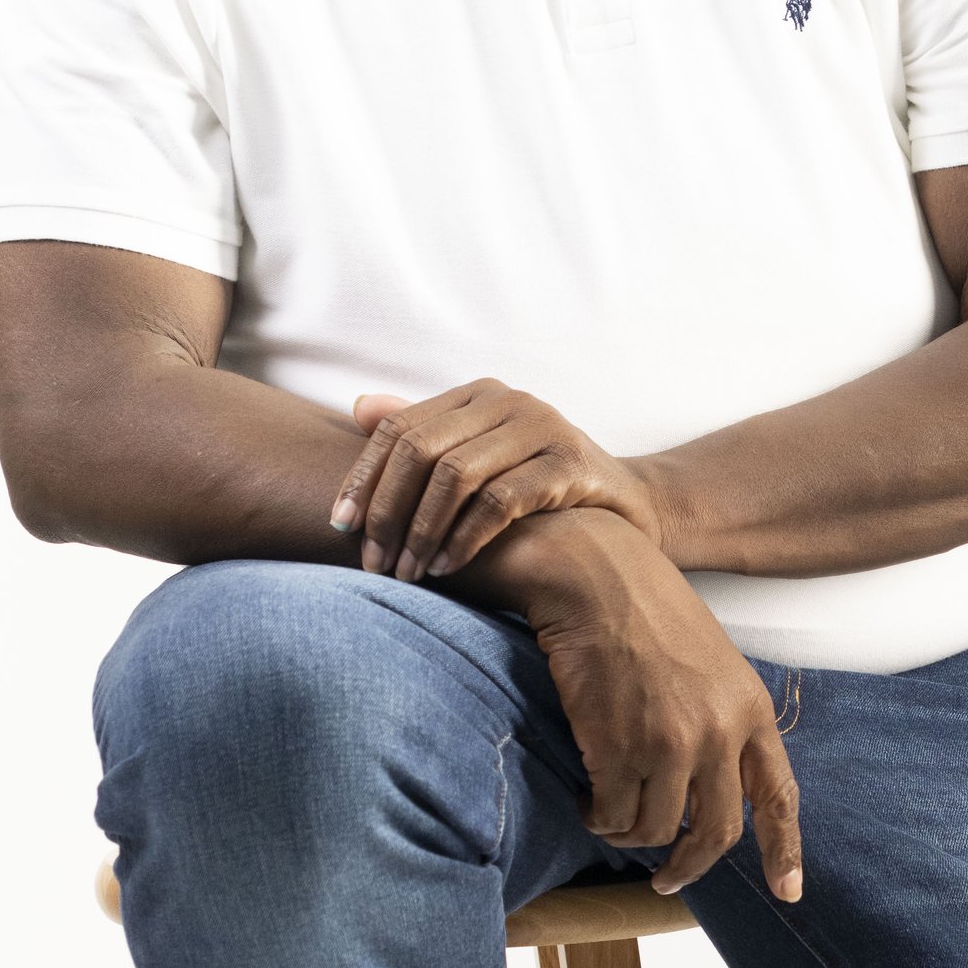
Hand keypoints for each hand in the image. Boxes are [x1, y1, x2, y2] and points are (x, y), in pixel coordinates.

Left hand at [332, 380, 662, 581]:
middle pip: (421, 450)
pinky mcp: (570, 464)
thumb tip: (358, 408)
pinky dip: (465, 538)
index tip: (339, 525)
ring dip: (422, 531)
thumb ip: (426, 435)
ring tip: (409, 573)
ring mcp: (543, 428)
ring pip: (456, 475)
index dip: (364, 477)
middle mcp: (509, 401)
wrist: (628, 510)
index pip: (399, 429)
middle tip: (375, 563)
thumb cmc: (542, 489)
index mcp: (478, 395)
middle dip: (388, 511)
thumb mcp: (481, 457)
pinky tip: (447, 567)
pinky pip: (500, 501)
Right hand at [497, 513, 800, 900]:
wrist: (597, 575)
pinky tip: (585, 799)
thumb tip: (709, 784)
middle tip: (664, 880)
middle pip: (715, 833)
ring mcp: (672, 743)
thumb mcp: (711, 664)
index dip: (785, 850)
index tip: (789, 892)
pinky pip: (612, 814)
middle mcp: (721, 732)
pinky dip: (597, 817)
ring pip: (654, 829)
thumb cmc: (646, 610)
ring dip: (626, 832)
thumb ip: (722, 720)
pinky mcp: (620, 748)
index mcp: (752, 710)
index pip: (778, 796)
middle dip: (688, 866)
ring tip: (605, 813)